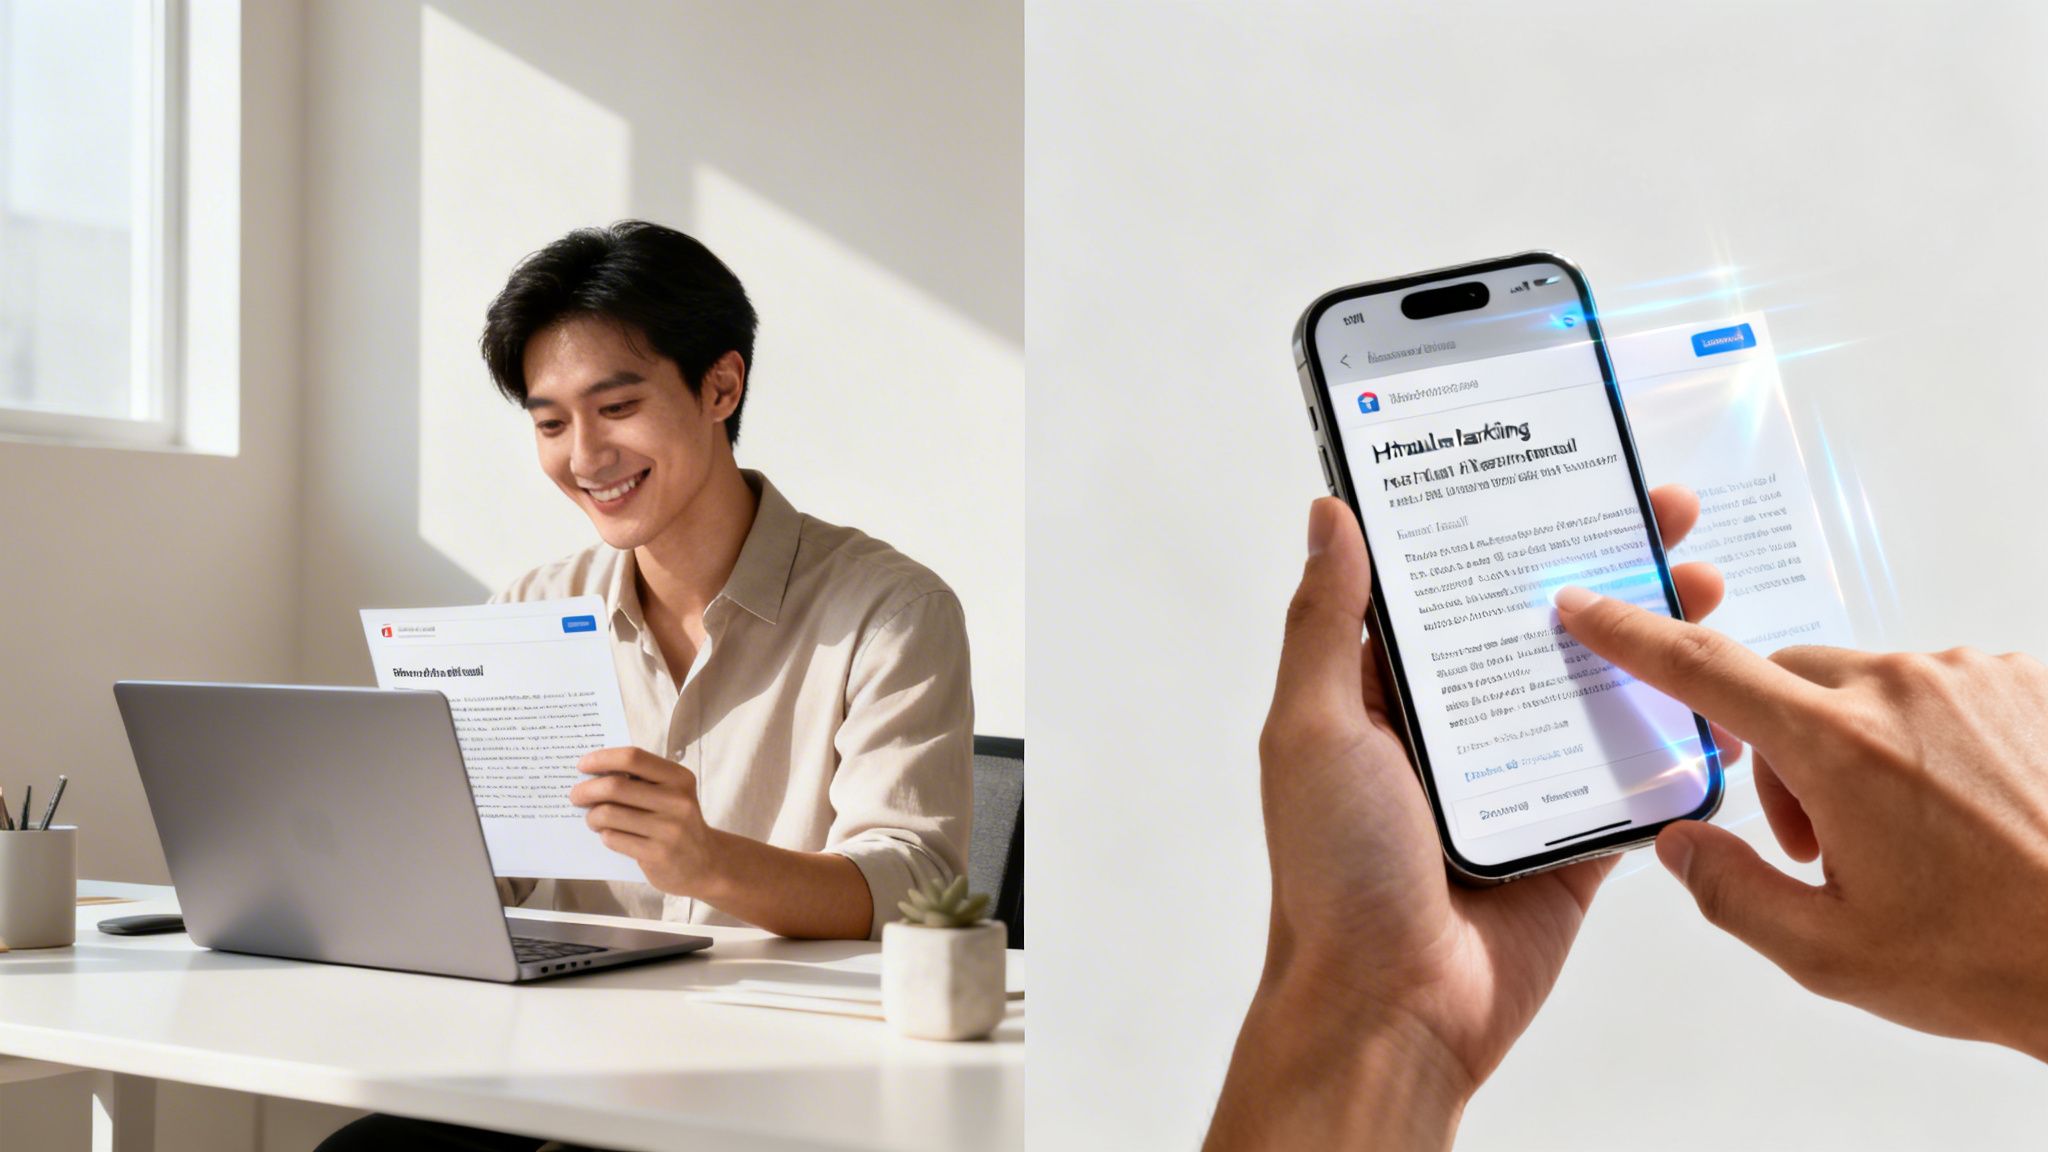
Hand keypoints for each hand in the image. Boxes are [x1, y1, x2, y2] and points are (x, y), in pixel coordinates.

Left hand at [570, 747, 718, 895]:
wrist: (705, 864)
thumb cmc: (678, 823)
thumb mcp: (672, 794)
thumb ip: (641, 781)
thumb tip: (595, 773)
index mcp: (679, 778)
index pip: (633, 757)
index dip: (602, 759)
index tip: (583, 765)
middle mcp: (677, 801)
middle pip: (615, 786)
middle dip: (586, 790)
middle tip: (576, 796)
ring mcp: (668, 829)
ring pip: (609, 814)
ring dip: (592, 816)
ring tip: (593, 819)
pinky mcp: (657, 854)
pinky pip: (614, 838)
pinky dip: (604, 835)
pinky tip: (609, 835)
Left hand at [1206, 485, 1725, 1149]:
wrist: (1395, 1010)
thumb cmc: (1336, 876)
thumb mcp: (1314, 730)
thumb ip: (1326, 623)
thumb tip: (1329, 515)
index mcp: (1385, 694)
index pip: (1452, 585)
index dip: (1505, 525)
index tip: (1559, 471)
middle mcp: (1454, 728)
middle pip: (1539, 625)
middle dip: (1602, 566)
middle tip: (1664, 514)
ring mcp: (1517, 779)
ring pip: (1596, 688)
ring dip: (1652, 637)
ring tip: (1707, 587)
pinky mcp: (1572, 836)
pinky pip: (1632, 773)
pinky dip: (1674, 736)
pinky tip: (1718, 692)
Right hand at [1556, 591, 2047, 1059]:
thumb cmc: (1993, 956)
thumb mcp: (1830, 953)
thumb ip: (1730, 890)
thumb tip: (1681, 843)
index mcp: (1837, 746)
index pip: (1702, 670)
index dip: (1631, 636)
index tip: (1588, 608)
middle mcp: (1901, 690)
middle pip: (1786, 685)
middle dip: (1780, 753)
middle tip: (1820, 843)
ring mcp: (1970, 678)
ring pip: (1864, 689)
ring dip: (1857, 748)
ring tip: (1910, 840)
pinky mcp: (2023, 682)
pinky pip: (1935, 691)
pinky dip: (1925, 740)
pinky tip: (1960, 813)